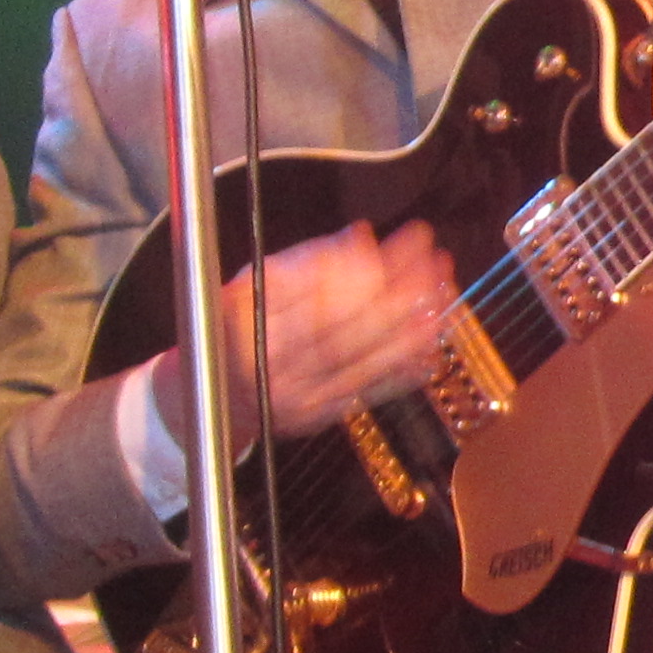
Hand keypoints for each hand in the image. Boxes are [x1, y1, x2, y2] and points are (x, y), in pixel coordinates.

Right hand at [150, 219, 453, 444]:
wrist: (210, 398)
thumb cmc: (233, 328)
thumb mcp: (251, 284)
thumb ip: (304, 262)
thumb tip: (359, 236)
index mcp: (252, 328)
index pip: (311, 299)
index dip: (355, 273)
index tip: (389, 245)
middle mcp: (277, 368)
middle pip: (347, 330)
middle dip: (396, 293)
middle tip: (432, 261)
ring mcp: (302, 396)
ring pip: (365, 360)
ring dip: (411, 326)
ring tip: (442, 293)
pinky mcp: (322, 415)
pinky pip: (370, 391)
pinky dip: (405, 369)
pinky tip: (432, 344)